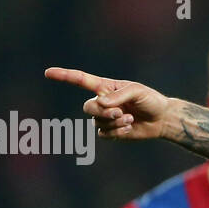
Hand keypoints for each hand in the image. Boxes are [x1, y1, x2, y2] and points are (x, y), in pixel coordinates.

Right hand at [45, 68, 172, 139]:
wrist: (161, 118)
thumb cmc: (150, 100)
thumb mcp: (137, 91)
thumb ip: (118, 95)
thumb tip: (101, 103)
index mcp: (104, 87)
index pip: (80, 80)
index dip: (64, 76)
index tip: (47, 73)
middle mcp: (102, 101)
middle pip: (88, 108)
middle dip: (103, 112)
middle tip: (121, 113)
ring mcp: (104, 117)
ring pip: (97, 122)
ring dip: (115, 123)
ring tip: (130, 119)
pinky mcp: (110, 131)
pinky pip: (104, 134)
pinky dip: (117, 132)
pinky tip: (129, 128)